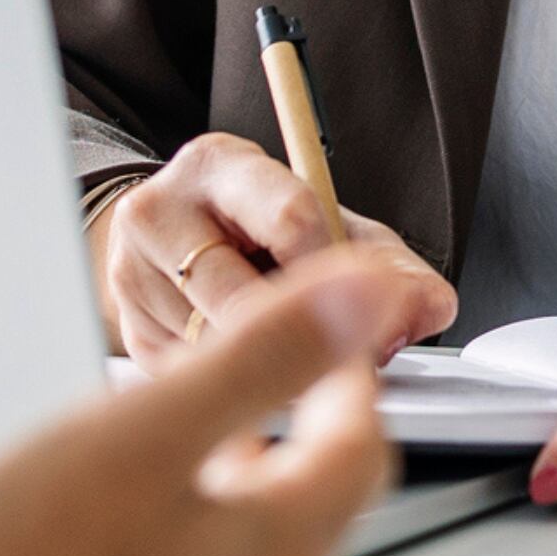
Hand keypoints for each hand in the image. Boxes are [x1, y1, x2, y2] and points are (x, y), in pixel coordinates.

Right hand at [0, 247, 400, 555]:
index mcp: (270, 555)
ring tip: (125, 489)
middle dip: (260, 453)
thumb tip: (356, 300)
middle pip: (294, 523)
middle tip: (208, 406)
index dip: (341, 380)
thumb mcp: (138, 437)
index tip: (316, 344)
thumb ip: (258, 361)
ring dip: (198, 533)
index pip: (358, 449)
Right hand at [94, 132, 455, 368]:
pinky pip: (192, 378)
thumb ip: (391, 267)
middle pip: (246, 296)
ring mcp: (131, 272)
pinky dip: (232, 390)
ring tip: (288, 356)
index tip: (360, 308)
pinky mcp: (125, 331)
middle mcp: (160, 209)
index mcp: (220, 166)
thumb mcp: (331, 230)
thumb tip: (431, 306)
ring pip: (217, 347)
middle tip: (335, 354)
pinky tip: (247, 372)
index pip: (292, 217)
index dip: (335, 274)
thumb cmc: (263, 230)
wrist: (175, 243)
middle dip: (300, 337)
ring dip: (266, 371)